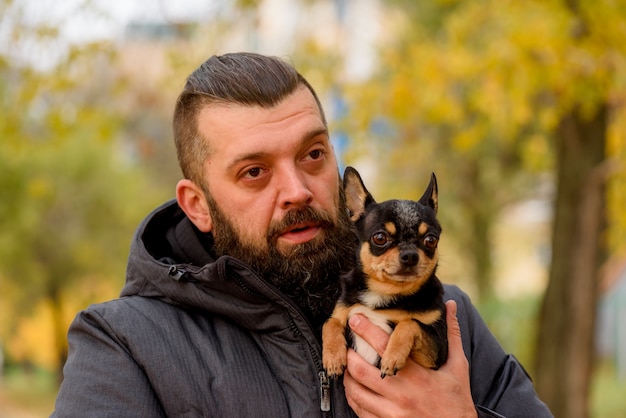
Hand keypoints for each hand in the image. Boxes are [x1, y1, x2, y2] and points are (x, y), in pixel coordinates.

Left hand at [343, 300, 477, 417]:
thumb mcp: (458, 367)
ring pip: (355, 391)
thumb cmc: (457, 400)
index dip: (365, 330)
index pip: (383, 347)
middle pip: (360, 369)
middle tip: (344, 342)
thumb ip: (452, 335)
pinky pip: (360, 410)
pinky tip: (354, 387)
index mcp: (418, 376)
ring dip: (347, 376)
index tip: (355, 318)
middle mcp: (401, 394)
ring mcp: (392, 413)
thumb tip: (451, 304)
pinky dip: (353, 396)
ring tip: (346, 364)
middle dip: (348, 353)